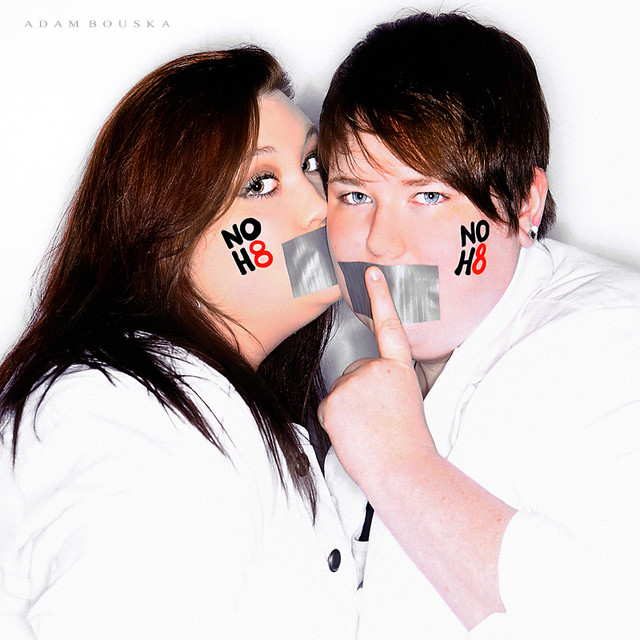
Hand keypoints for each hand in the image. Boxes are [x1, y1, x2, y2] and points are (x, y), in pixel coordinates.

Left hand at [318, 266, 437, 490]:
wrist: (404, 470)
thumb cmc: (408, 446)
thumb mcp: (406, 404)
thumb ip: (386, 387)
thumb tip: (363, 392)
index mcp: (400, 369)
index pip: (389, 326)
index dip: (380, 297)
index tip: (371, 273)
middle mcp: (377, 369)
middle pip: (353, 374)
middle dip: (357, 396)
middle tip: (376, 421)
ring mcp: (354, 382)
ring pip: (340, 392)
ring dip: (347, 411)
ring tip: (368, 430)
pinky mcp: (335, 399)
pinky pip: (327, 408)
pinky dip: (335, 422)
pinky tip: (353, 433)